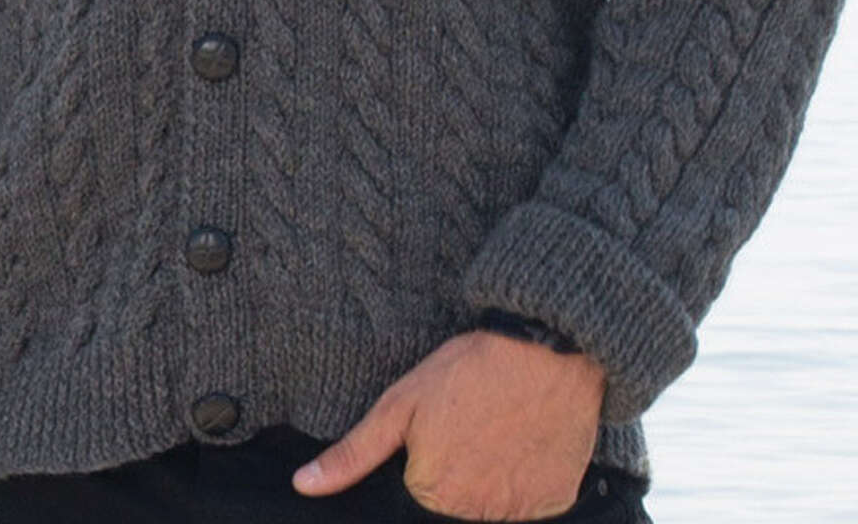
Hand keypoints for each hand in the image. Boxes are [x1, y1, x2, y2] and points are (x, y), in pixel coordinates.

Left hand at [292, 329, 605, 519]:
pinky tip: (523, 440)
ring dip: (491, 478)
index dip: (426, 465)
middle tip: (471, 426)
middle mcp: (472, 514)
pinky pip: (531, 503)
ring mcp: (517, 513)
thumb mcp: (401, 402)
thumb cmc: (470, 368)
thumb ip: (354, 453)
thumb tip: (304, 485)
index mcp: (430, 494)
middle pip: (454, 505)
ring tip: (497, 429)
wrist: (546, 349)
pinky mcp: (554, 502)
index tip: (442, 436)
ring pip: (491, 506)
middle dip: (458, 472)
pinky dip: (526, 479)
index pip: (416, 498)